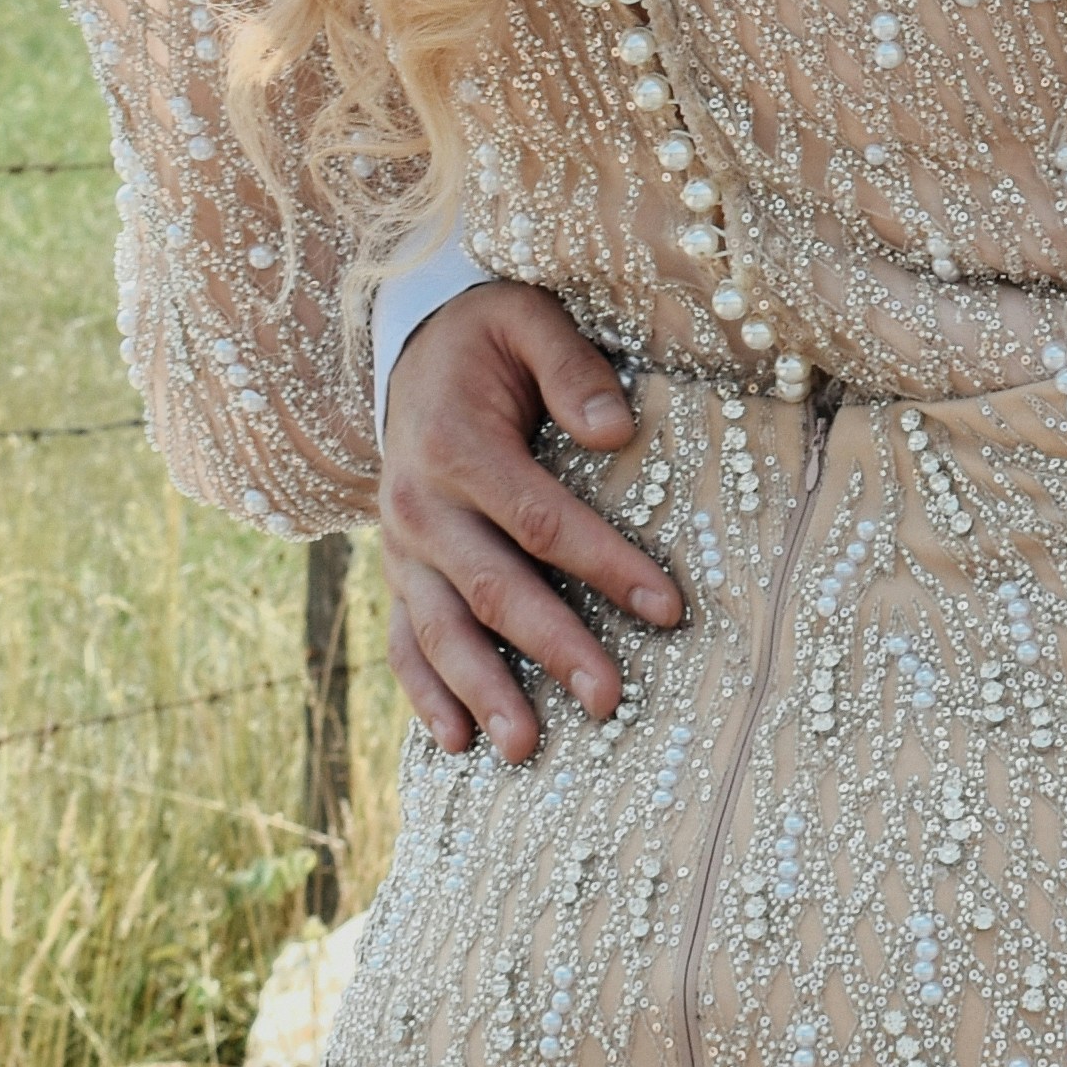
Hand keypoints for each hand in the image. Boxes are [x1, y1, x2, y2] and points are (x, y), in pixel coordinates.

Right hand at [378, 279, 683, 757]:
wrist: (410, 350)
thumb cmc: (486, 337)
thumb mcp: (526, 318)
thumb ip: (570, 366)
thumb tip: (617, 429)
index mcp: (455, 446)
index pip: (541, 519)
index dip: (605, 565)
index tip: (667, 607)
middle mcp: (418, 506)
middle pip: (493, 588)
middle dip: (553, 648)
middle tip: (609, 699)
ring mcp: (401, 548)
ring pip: (441, 631)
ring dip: (483, 692)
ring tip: (526, 748)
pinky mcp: (399, 573)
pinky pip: (405, 640)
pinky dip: (425, 693)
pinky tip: (455, 742)